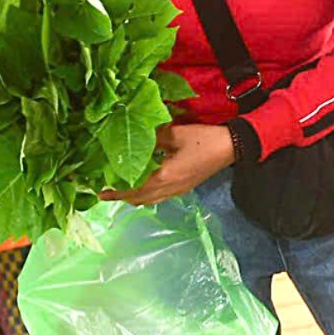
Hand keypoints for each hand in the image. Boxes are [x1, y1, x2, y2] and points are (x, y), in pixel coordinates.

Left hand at [103, 123, 233, 204]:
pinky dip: (148, 195)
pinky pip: (160, 197)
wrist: (232, 146)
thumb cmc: (204, 139)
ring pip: (151, 200)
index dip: (117, 192)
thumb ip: (153, 138)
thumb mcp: (176, 134)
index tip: (101, 192)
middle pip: (140, 199)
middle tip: (107, 193)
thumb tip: (135, 137)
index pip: (134, 189)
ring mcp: (179, 190)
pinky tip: (146, 186)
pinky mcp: (185, 187)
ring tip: (123, 191)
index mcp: (164, 177)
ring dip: (135, 197)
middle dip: (123, 197)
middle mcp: (169, 188)